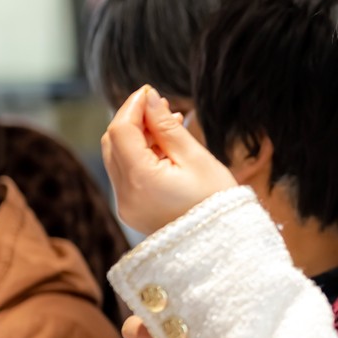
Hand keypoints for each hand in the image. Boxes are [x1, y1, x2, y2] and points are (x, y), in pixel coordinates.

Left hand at [101, 85, 237, 234]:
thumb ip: (166, 126)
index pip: (121, 130)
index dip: (133, 106)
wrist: (224, 246)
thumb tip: (149, 98)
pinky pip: (126, 175)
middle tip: (161, 108)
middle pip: (113, 142)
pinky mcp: (132, 211)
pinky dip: (139, 157)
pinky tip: (164, 150)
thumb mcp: (195, 157)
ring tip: (168, 127)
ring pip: (117, 157)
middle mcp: (124, 195)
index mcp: (140, 180)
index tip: (151, 92)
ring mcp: (126, 205)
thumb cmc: (216, 202)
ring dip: (136, 138)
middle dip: (133, 120)